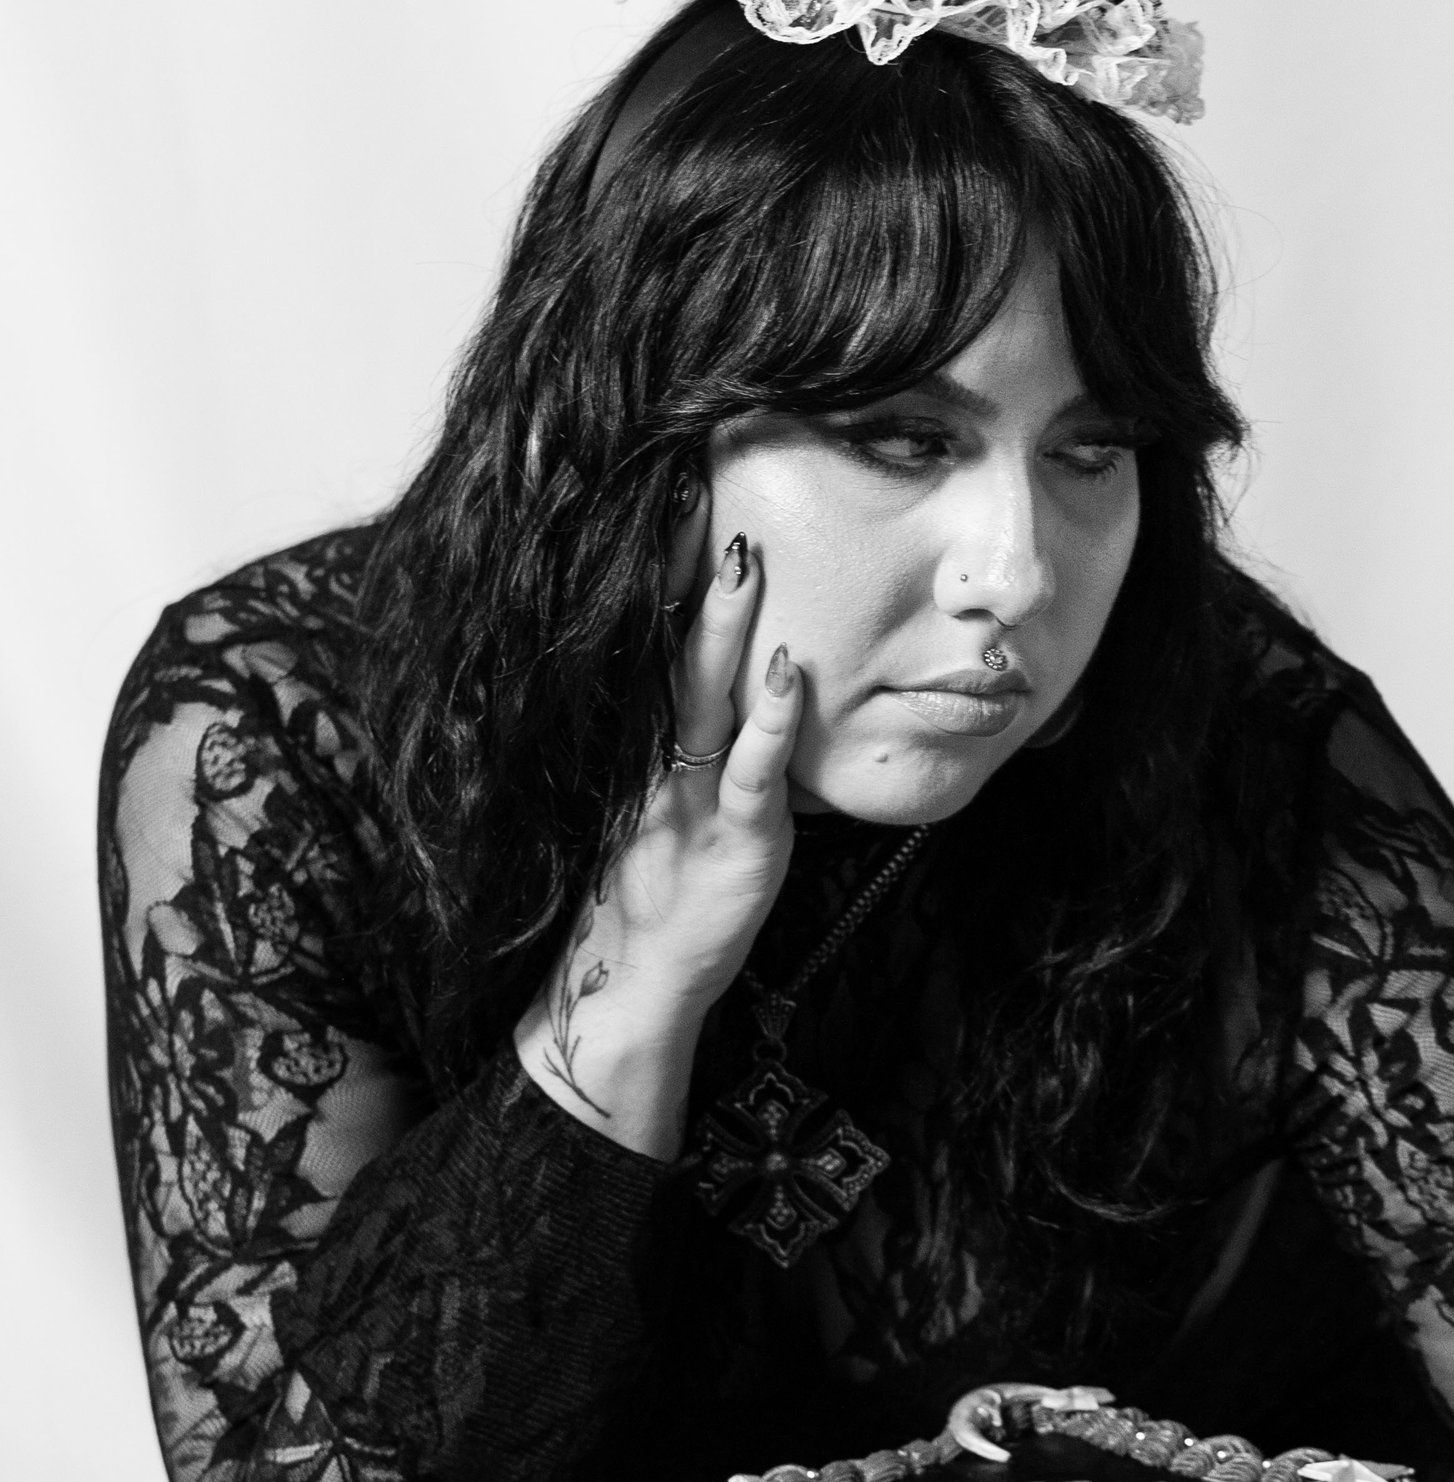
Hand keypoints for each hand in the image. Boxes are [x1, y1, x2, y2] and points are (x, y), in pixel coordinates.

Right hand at [513, 531, 803, 1155]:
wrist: (635, 988)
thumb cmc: (663, 895)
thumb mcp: (678, 808)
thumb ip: (700, 748)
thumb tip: (742, 683)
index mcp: (647, 748)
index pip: (652, 646)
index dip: (663, 579)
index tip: (671, 504)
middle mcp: (658, 760)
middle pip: (668, 651)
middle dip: (682, 575)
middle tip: (691, 494)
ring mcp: (687, 796)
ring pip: (702, 698)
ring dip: (724, 628)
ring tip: (743, 558)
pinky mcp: (728, 841)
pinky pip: (750, 774)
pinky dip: (770, 723)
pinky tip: (789, 673)